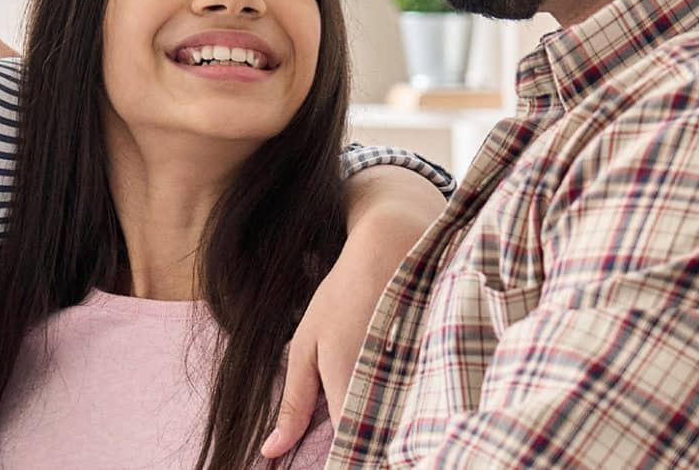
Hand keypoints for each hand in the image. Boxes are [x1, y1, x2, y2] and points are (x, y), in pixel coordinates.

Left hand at [264, 169, 440, 456]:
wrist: (393, 249)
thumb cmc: (341, 298)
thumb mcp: (305, 347)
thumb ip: (293, 403)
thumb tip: (271, 451)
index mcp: (349, 394)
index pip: (348, 454)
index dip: (342, 464)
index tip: (335, 465)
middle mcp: (385, 395)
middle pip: (374, 446)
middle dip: (364, 453)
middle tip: (350, 449)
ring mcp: (410, 384)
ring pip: (393, 428)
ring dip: (382, 433)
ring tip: (375, 428)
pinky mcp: (427, 372)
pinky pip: (410, 406)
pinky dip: (399, 412)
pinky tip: (393, 406)